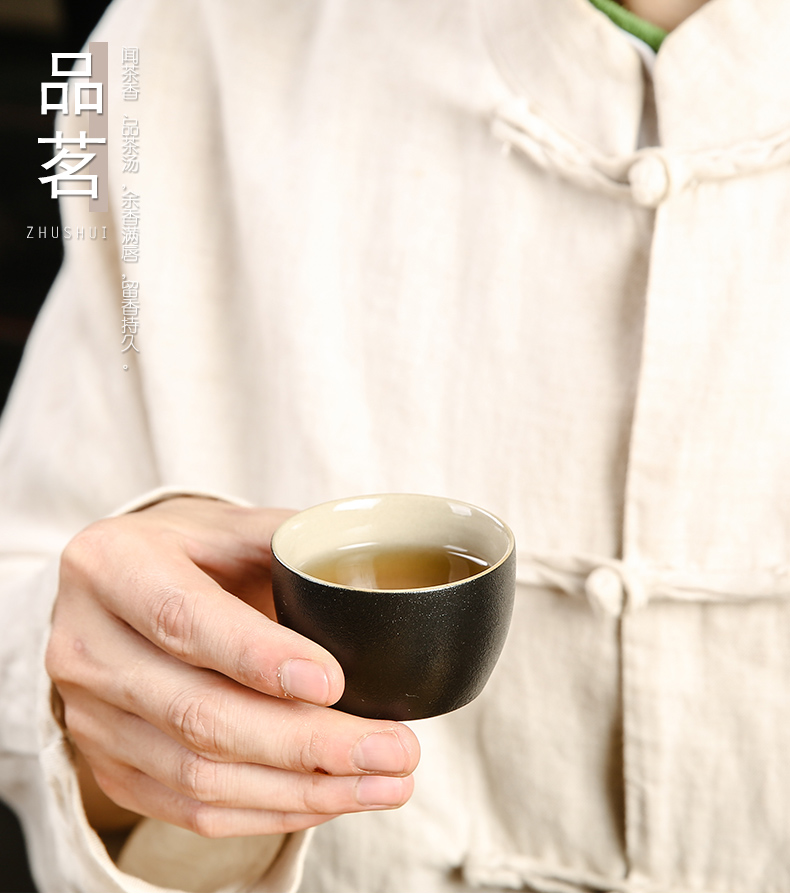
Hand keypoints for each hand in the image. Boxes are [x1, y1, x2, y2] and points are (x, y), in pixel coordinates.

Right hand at [46, 497, 419, 837]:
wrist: (123, 591)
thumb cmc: (190, 550)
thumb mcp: (229, 524)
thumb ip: (289, 546)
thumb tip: (374, 593)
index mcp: (112, 566)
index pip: (183, 618)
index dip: (257, 657)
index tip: (333, 682)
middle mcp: (86, 647)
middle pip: (197, 713)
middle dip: (307, 742)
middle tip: (393, 749)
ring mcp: (91, 717)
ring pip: (200, 775)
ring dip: (303, 788)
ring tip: (385, 783)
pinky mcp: (110, 766)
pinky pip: (191, 809)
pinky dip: (270, 812)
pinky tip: (332, 798)